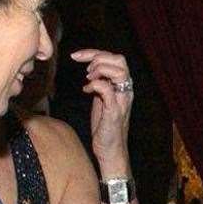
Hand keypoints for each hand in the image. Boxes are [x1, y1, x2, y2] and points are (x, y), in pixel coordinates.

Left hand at [70, 48, 132, 172]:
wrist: (110, 150)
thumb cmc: (105, 127)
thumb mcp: (101, 100)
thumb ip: (100, 85)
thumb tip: (91, 72)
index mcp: (123, 87)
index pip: (114, 59)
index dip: (94, 53)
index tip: (76, 56)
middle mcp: (126, 91)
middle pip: (120, 60)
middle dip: (98, 58)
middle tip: (85, 70)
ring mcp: (122, 101)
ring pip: (119, 71)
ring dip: (99, 70)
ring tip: (88, 78)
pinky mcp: (114, 112)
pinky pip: (108, 90)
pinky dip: (96, 85)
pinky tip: (86, 90)